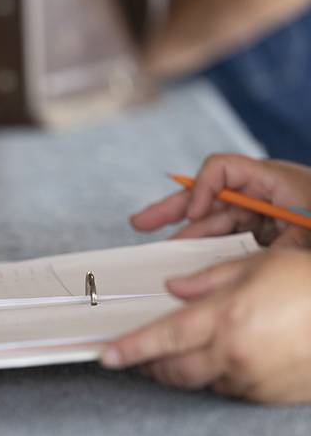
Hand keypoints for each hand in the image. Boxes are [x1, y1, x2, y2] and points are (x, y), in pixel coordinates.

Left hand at [101, 249, 310, 403]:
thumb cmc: (306, 283)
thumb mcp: (253, 267)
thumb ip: (205, 281)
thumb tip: (172, 288)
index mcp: (225, 318)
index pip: (162, 339)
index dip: (130, 349)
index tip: (107, 356)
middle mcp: (234, 354)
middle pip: (172, 370)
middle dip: (150, 364)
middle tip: (142, 352)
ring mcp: (251, 379)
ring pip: (199, 381)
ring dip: (186, 367)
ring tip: (196, 343)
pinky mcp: (266, 396)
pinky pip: (227, 389)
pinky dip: (218, 374)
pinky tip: (230, 353)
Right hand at [131, 154, 310, 246]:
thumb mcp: (300, 246)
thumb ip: (257, 251)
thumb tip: (215, 266)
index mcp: (275, 181)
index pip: (221, 168)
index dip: (201, 190)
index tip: (194, 215)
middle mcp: (266, 194)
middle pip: (210, 195)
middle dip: (174, 210)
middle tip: (141, 224)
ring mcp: (267, 214)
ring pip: (217, 220)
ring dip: (189, 234)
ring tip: (160, 252)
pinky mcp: (270, 233)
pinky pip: (232, 237)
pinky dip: (212, 248)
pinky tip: (192, 261)